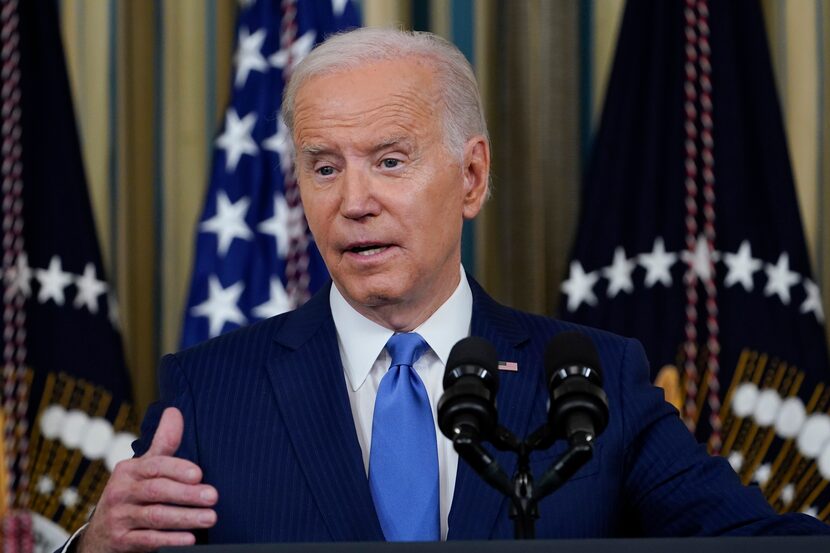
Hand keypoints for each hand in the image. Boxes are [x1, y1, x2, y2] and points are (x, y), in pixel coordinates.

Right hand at [78, 407, 217, 551]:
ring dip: (185, 517)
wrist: (100, 534)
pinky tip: (189, 539)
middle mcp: (121, 492)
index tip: (199, 474)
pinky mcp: (121, 540)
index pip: (154, 466)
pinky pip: (147, 540)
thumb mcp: (143, 468)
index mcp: (129, 470)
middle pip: (157, 491)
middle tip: (213, 496)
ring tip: (211, 517)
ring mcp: (119, 517)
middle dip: (186, 494)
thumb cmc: (132, 494)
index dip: (176, 469)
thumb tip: (174, 411)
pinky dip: (170, 539)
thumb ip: (163, 443)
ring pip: (155, 517)